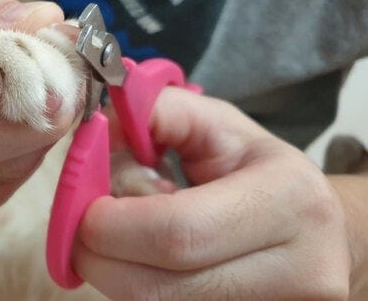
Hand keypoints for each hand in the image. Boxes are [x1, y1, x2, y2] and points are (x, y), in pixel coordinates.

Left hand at [74, 87, 356, 298]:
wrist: (314, 231)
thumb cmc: (255, 170)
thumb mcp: (214, 124)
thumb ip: (155, 113)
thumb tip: (96, 125)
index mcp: (288, 201)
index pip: (176, 232)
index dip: (111, 224)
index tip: (82, 206)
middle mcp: (300, 270)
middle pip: (158, 287)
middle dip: (99, 257)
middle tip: (82, 229)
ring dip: (117, 275)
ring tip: (123, 240)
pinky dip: (140, 288)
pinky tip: (145, 263)